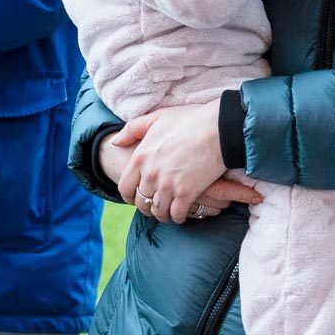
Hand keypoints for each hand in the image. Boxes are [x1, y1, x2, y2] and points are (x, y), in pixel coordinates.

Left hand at [111, 102, 233, 222]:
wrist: (219, 128)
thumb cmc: (190, 120)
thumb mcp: (157, 118)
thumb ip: (133, 129)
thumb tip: (115, 143)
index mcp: (141, 157)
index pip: (125, 187)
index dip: (129, 196)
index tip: (137, 198)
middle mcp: (151, 174)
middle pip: (141, 202)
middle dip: (147, 206)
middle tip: (154, 206)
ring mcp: (168, 185)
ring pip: (158, 211)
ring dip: (162, 214)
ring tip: (168, 211)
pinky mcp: (186, 193)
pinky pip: (176, 214)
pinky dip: (178, 217)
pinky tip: (182, 213)